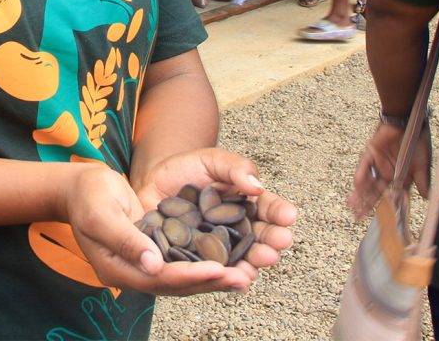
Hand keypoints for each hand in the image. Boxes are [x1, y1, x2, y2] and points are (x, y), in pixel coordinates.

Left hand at [130, 148, 297, 291]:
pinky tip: (237, 277)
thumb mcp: (211, 160)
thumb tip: (257, 186)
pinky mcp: (198, 262)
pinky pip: (215, 273)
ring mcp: (219, 248)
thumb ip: (235, 168)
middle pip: (260, 239)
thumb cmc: (184, 170)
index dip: (279, 213)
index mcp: (246, 204)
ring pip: (242, 260)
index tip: (289, 216)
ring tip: (261, 260)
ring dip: (255, 262)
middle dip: (272, 241)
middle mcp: (238, 230)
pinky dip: (227, 277)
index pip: (268, 209)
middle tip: (280, 241)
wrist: (149, 185)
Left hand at [347, 121, 429, 221]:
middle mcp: (388, 173)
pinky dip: (361, 177)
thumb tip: (427, 198)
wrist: (408, 119)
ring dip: (360, 194)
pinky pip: (364, 167)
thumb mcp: (423, 164)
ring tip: (353, 207)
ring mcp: (378, 164)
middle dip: (367, 205)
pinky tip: (357, 187)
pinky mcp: (370, 154)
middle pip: (376, 193)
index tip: (382, 222)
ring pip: (367, 183)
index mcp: (401, 178)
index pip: (392, 197)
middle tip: (357, 218)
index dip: (387, 209)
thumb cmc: (418, 141)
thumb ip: (423, 181)